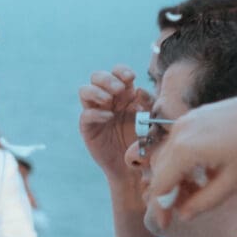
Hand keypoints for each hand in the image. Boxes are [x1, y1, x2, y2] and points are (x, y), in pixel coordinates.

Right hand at [77, 65, 149, 186]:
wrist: (133, 166)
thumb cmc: (144, 140)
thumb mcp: (152, 119)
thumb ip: (148, 103)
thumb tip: (138, 90)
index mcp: (124, 94)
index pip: (116, 73)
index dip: (121, 71)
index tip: (130, 77)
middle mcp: (107, 100)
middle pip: (97, 76)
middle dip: (107, 79)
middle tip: (119, 90)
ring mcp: (95, 112)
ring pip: (85, 91)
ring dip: (96, 91)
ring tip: (109, 100)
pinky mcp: (88, 127)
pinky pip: (86, 114)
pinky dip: (96, 113)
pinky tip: (109, 117)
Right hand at [144, 87, 236, 226]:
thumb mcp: (234, 182)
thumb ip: (205, 201)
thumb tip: (184, 215)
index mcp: (185, 149)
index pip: (160, 184)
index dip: (160, 207)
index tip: (166, 223)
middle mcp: (179, 131)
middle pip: (161, 169)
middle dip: (169, 191)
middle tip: (185, 208)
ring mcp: (187, 120)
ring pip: (170, 155)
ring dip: (177, 175)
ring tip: (198, 190)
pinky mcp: (197, 115)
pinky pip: (180, 141)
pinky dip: (185, 159)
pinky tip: (204, 170)